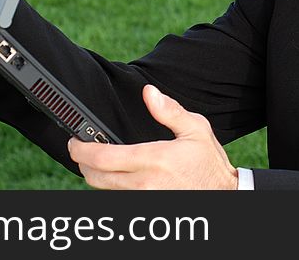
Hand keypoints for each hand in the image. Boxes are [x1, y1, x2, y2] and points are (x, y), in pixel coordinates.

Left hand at [68, 85, 238, 189]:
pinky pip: (119, 197)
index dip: (81, 150)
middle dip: (83, 163)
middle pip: (96, 177)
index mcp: (154, 159)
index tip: (75, 141)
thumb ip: (169, 111)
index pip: (103, 158)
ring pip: (105, 189)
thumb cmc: (208, 162)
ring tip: (98, 160)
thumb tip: (149, 93)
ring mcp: (144, 198)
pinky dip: (111, 185)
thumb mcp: (195, 129)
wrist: (223, 193)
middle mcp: (144, 183)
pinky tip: (116, 174)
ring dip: (97, 174)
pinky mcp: (146, 206)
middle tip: (82, 149)